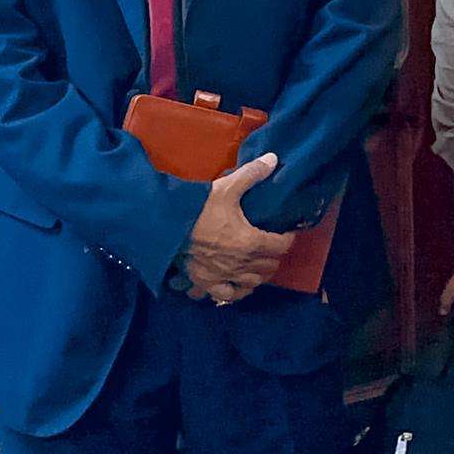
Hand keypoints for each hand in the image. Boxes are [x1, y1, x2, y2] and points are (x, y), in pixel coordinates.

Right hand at [183, 153, 293, 304]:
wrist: (165, 225)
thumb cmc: (199, 206)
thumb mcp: (228, 188)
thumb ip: (252, 174)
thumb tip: (274, 158)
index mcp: (251, 241)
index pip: (281, 246)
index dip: (287, 238)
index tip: (286, 232)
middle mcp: (241, 263)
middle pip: (269, 266)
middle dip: (274, 256)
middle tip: (272, 246)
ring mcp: (224, 276)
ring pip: (253, 282)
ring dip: (260, 274)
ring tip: (259, 264)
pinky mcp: (206, 283)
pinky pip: (228, 294)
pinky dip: (237, 291)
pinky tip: (239, 284)